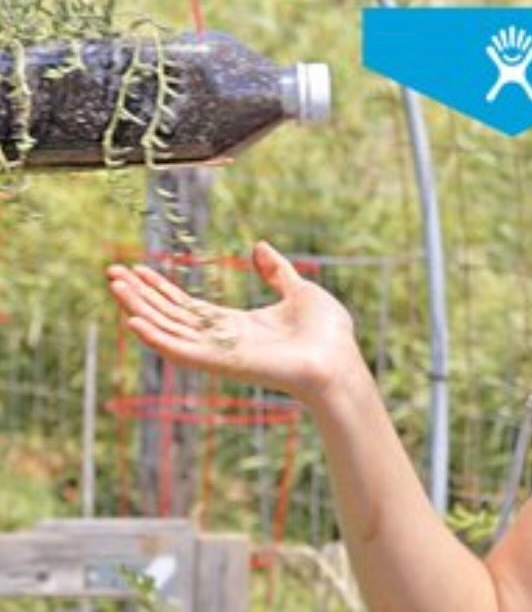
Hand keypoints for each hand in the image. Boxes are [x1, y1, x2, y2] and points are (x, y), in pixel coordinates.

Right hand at [106, 240, 357, 404]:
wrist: (339, 360)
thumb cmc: (327, 334)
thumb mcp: (298, 290)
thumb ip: (276, 272)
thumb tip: (259, 247)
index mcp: (236, 326)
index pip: (187, 307)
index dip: (161, 289)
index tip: (138, 270)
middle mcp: (221, 341)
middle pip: (170, 316)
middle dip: (140, 296)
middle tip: (112, 273)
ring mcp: (220, 354)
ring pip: (169, 330)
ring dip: (140, 309)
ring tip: (115, 287)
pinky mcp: (222, 364)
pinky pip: (182, 352)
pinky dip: (157, 339)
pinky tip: (134, 323)